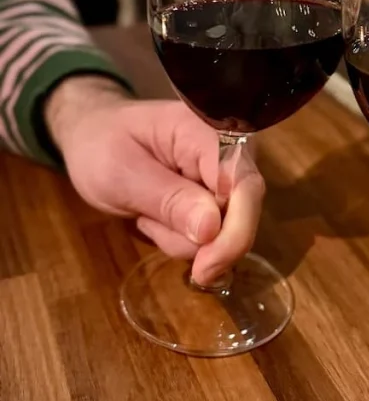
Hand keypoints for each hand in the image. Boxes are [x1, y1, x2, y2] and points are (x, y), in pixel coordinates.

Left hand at [45, 76, 264, 284]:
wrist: (95, 137)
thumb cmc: (102, 146)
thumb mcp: (122, 174)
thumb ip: (168, 200)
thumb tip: (211, 230)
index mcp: (207, 132)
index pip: (242, 184)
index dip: (234, 231)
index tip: (204, 268)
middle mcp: (230, 151)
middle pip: (242, 211)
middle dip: (200, 239)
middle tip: (149, 224)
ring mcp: (227, 176)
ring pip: (227, 231)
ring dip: (185, 239)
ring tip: (148, 214)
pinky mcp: (220, 197)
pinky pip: (215, 235)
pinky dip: (184, 239)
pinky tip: (159, 216)